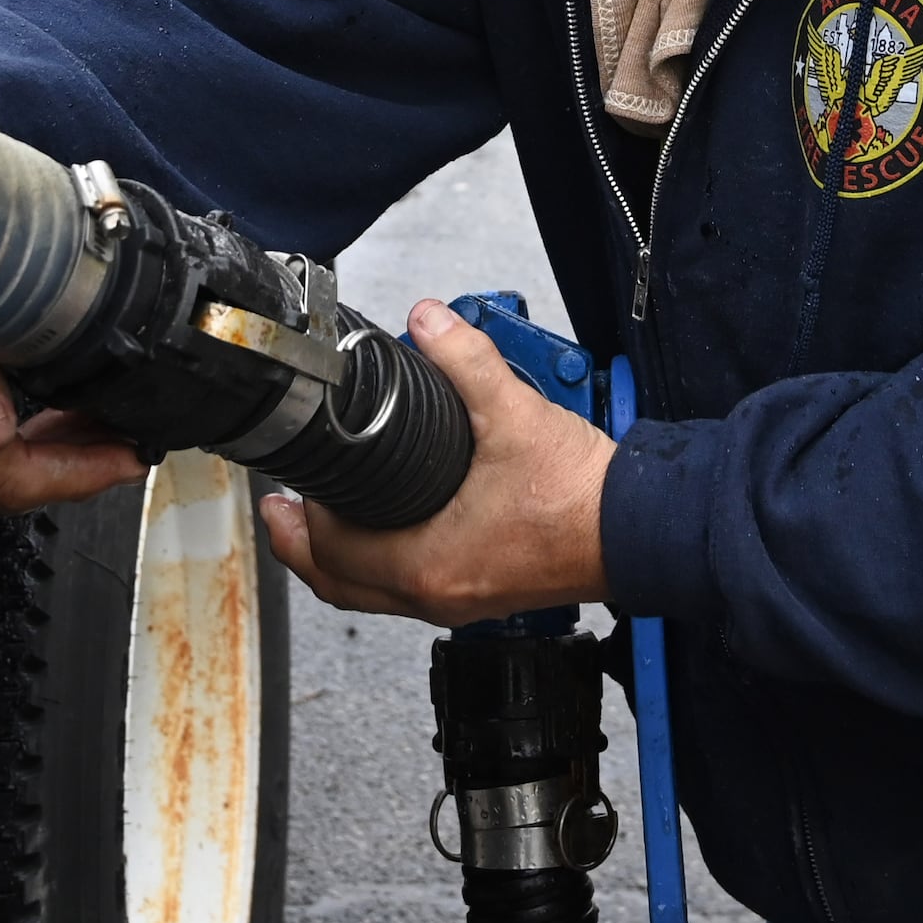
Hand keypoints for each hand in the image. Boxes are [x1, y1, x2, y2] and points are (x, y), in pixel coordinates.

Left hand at [261, 297, 614, 624]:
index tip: (283, 489)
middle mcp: (437, 593)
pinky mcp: (484, 592)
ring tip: (326, 515)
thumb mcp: (514, 414)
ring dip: (342, 558)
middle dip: (303, 548)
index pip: (333, 552)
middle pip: (342, 586)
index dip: (300, 519)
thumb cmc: (582, 496)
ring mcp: (461, 600)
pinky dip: (382, 564)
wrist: (640, 529)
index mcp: (429, 562)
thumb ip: (465, 361)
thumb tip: (427, 322)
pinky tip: (388, 527)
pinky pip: (409, 589)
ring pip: (374, 594)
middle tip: (282, 512)